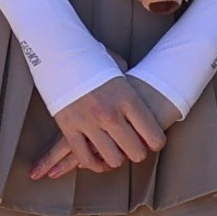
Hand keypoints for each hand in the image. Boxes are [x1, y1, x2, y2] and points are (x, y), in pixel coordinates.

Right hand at [25, 73, 179, 179]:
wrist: (60, 52)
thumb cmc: (92, 59)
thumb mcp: (120, 70)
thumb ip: (129, 87)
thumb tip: (136, 91)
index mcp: (128, 99)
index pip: (154, 136)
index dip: (156, 143)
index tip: (153, 142)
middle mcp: (111, 114)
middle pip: (135, 152)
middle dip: (137, 153)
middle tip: (134, 149)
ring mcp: (89, 123)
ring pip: (112, 159)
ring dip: (116, 159)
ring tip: (116, 153)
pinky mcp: (68, 128)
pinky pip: (84, 156)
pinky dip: (93, 163)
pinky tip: (98, 160)